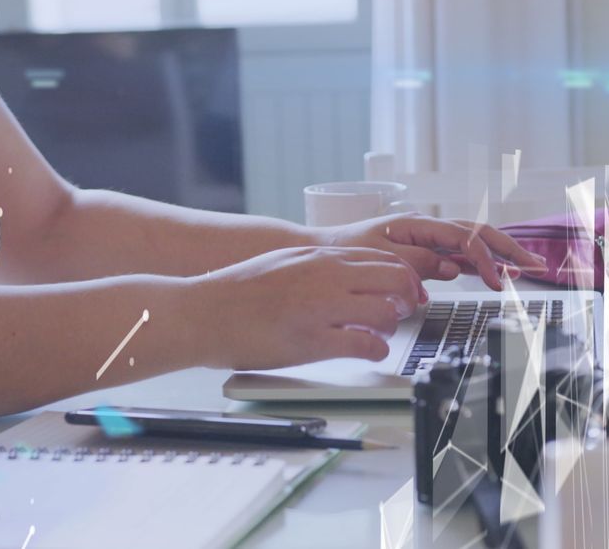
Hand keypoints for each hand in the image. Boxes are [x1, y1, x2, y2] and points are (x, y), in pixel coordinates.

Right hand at [188, 246, 422, 369]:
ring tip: (380, 334)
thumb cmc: (237, 291)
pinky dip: (376, 350)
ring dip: (391, 326)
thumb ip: (319, 266)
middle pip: (395, 280)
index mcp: (320, 257)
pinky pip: (364, 344)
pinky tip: (369, 351)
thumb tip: (348, 273)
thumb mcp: (285, 262)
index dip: (402, 277)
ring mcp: (319, 308)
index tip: (403, 291)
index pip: (384, 259)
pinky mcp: (311, 340)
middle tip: (401, 312)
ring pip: (386, 312)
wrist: (202, 312)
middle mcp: (325, 277)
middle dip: (407, 299)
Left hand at [315, 214, 547, 290]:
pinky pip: (461, 254)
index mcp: (419, 224)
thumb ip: (417, 263)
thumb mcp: (380, 257)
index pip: (464, 238)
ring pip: (475, 242)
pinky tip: (500, 272)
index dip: (485, 258)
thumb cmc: (348, 250)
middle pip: (479, 233)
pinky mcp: (427, 251)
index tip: (497, 281)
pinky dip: (483, 262)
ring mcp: (430, 238)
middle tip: (535, 265)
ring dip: (501, 254)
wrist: (327, 249)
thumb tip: (451, 268)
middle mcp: (429, 228)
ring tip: (527, 268)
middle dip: (509, 249)